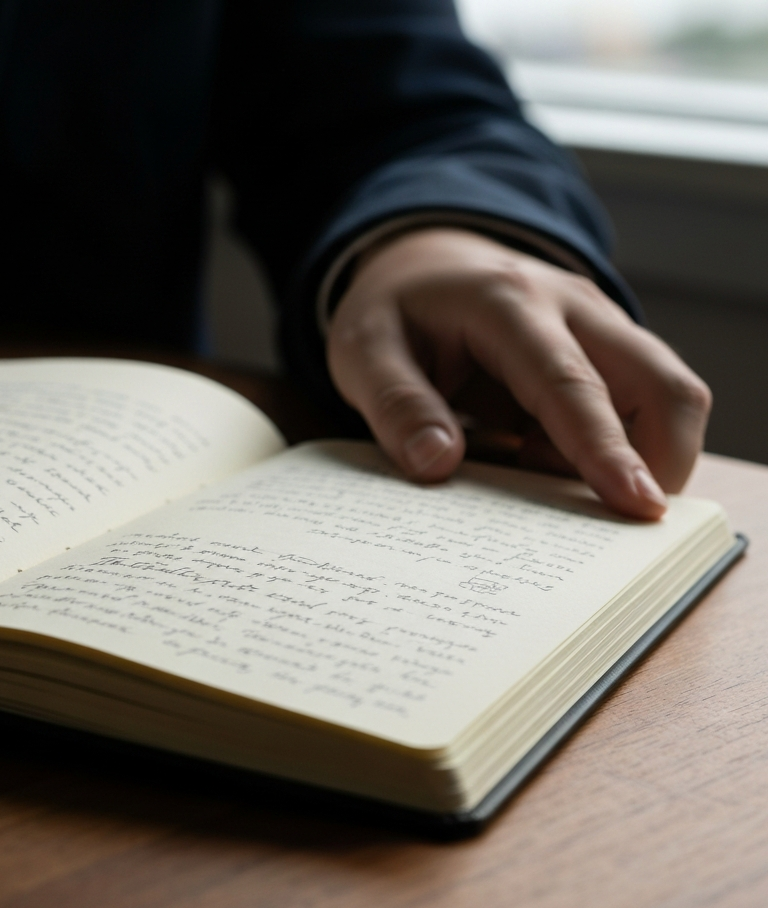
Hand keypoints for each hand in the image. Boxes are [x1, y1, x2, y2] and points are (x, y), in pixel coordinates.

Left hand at [327, 228, 711, 519]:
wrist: (421, 264)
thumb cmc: (393, 311)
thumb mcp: (362, 351)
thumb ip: (395, 404)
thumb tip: (437, 465)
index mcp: (506, 304)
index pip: (570, 383)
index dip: (604, 448)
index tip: (636, 506)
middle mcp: (572, 307)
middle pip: (662, 385)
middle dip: (658, 464)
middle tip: (608, 522)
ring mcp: (599, 327)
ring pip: (667, 396)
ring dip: (637, 459)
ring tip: (547, 484)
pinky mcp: (606, 352)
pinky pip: (640, 407)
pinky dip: (613, 452)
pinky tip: (547, 466)